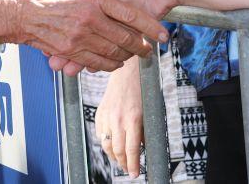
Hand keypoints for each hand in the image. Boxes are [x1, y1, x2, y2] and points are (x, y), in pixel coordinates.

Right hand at [0, 0, 167, 74]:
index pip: (130, 14)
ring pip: (113, 52)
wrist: (17, 10)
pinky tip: (113, 63)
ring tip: (134, 57)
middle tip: (150, 51)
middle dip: (141, 47)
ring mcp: (80, 35)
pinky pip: (95, 61)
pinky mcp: (70, 50)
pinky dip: (107, 65)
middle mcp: (90, 17)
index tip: (162, 34)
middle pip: (125, 38)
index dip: (149, 26)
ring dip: (126, 58)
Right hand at [95, 63, 144, 177]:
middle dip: (123, 164)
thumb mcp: (149, 112)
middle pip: (118, 151)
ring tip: (120, 161)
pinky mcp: (99, 114)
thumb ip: (144, 132)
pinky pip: (100, 134)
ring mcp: (107, 117)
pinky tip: (111, 145)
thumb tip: (141, 148)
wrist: (127, 73)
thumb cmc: (142, 91)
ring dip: (113, 156)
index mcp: (134, 119)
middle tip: (128, 170)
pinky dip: (106, 143)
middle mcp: (118, 119)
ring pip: (107, 145)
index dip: (133, 165)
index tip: (135, 174)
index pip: (131, 150)